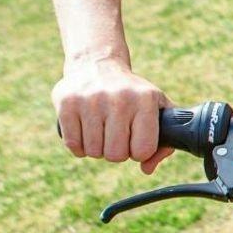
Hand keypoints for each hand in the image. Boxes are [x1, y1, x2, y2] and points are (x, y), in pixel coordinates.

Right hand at [52, 57, 173, 173]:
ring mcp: (92, 100)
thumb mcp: (156, 107)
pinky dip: (79, 145)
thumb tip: (148, 168)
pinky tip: (85, 130)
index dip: (139, 152)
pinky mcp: (68, 103)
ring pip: (93, 152)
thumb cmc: (131, 94)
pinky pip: (73, 145)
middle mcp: (120, 99)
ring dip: (97, 148)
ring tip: (101, 130)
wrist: (97, 64)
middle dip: (116, 152)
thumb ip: (164, 140)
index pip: (144, 150)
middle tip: (116, 136)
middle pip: (116, 155)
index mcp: (146, 100)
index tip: (135, 141)